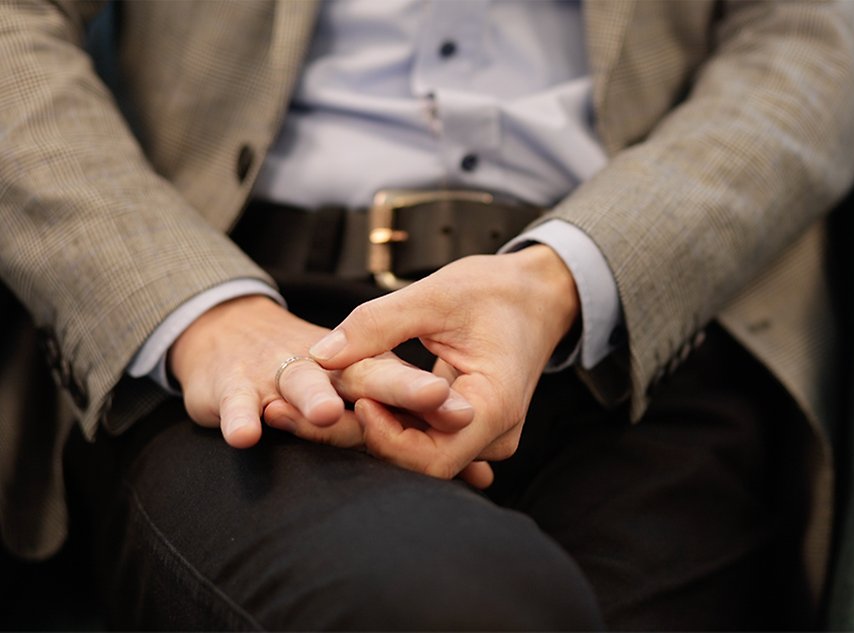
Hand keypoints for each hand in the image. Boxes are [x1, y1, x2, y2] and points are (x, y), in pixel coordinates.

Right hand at [169, 295, 473, 448]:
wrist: (226, 334)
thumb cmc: (306, 373)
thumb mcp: (361, 387)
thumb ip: (415, 429)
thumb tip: (482, 474)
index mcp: (359, 370)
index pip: (401, 377)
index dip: (428, 392)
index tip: (462, 405)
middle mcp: (324, 370)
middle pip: (362, 377)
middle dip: (396, 388)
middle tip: (434, 393)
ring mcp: (276, 373)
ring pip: (301, 381)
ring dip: (315, 397)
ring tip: (330, 413)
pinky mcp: (231, 384)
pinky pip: (233, 400)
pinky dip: (238, 416)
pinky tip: (247, 435)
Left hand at [310, 245, 579, 487]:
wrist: (538, 295)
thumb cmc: (495, 290)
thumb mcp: (435, 294)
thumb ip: (378, 324)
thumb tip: (319, 355)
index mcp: (494, 407)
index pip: (432, 457)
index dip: (386, 437)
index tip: (354, 400)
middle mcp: (491, 434)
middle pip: (417, 460)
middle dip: (357, 437)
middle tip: (289, 412)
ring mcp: (480, 435)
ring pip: (414, 451)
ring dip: (364, 431)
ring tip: (299, 409)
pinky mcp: (464, 427)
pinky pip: (419, 436)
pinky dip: (382, 420)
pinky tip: (341, 401)